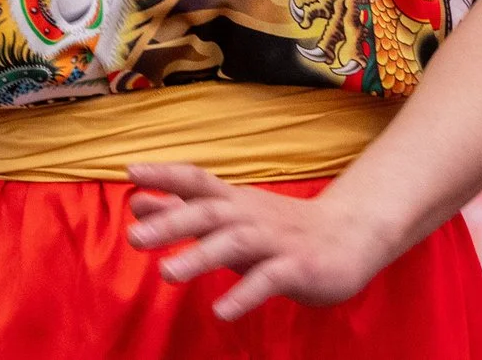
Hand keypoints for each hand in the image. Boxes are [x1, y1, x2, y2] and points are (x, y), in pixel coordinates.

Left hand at [126, 165, 397, 319]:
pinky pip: (269, 279)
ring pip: (235, 242)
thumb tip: (136, 200)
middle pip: (210, 212)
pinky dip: (245, 294)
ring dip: (201, 256)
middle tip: (133, 237)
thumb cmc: (277, 229)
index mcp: (234, 202)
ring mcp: (276, 240)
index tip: (131, 170)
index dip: (165, 174)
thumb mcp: (229, 218)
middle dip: (172, 222)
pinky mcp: (298, 267)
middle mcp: (251, 215)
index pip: (197, 180)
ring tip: (168, 273)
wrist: (350, 236)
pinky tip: (222, 310)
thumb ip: (183, 211)